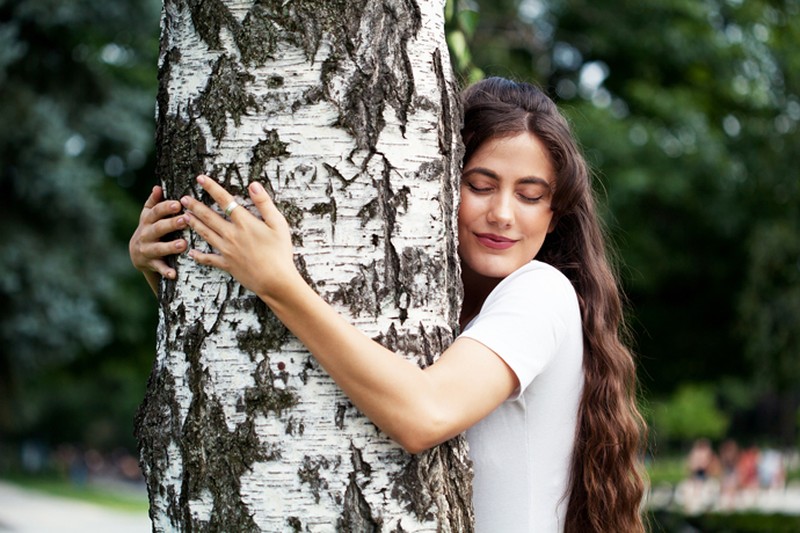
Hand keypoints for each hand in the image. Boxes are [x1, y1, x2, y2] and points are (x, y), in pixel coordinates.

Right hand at [129, 185, 187, 292]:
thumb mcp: (149, 215)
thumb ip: (154, 202)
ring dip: (170, 247)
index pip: (156, 211)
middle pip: (158, 228)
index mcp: (148, 220)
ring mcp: (147, 249)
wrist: (137, 253)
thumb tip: (157, 187)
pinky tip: (174, 274)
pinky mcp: (151, 263)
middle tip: (185, 220)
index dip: (166, 207)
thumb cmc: (150, 228)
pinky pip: (159, 268)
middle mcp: (146, 234)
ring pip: (158, 248)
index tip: (179, 204)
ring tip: (182, 244)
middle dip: (171, 224)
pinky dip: (166, 271)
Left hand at [181, 175, 297, 297]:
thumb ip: (264, 203)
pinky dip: (199, 256)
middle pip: (209, 216)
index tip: (200, 178)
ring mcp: (227, 250)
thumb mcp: (278, 224)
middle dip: (195, 205)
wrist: (275, 280)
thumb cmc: (280, 252)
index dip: (211, 188)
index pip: (224, 200)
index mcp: (244, 222)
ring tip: (184, 216)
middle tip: (184, 199)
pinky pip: (209, 259)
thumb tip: (253, 185)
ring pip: (206, 234)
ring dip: (194, 224)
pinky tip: (191, 252)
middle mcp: (231, 234)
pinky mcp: (227, 265)